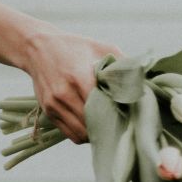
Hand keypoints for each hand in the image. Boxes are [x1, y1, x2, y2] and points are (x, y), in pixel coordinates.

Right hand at [20, 29, 123, 143]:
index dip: (118, 115)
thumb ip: (123, 64)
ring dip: (96, 134)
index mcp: (79, 77)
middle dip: (109, 128)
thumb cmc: (73, 46)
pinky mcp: (48, 111)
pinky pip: (70, 134)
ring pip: (81, 134)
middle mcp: (64, 94)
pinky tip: (92, 125)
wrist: (36, 47)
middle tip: (122, 124)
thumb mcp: (100, 48)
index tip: (129, 115)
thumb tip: (144, 82)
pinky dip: (83, 134)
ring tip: (107, 127)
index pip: (102, 108)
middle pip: (93, 125)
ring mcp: (54, 105)